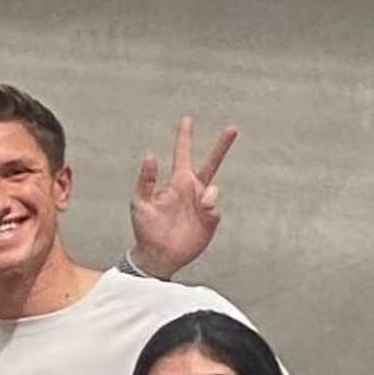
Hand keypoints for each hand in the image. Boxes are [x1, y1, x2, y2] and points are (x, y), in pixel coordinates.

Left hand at [133, 116, 235, 275]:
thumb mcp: (140, 202)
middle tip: (233, 127)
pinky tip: (202, 214)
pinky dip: (210, 209)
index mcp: (177, 181)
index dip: (184, 137)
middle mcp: (192, 189)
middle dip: (222, 146)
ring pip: (214, 190)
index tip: (187, 119)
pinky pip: (214, 210)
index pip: (183, 154)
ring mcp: (202, 204)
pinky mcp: (210, 220)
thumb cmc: (146, 228)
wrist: (158, 255)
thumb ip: (145, 180)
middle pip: (211, 163)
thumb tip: (150, 156)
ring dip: (208, 197)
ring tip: (201, 206)